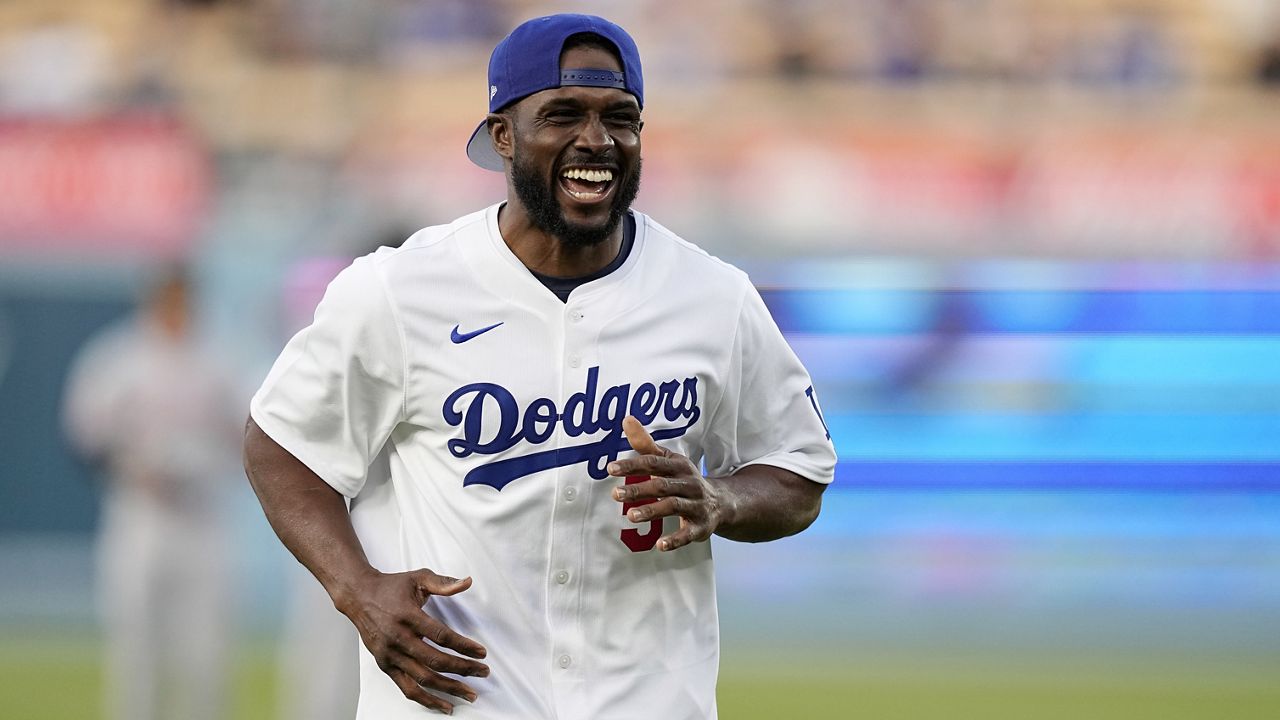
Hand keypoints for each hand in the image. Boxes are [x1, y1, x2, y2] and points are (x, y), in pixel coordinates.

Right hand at [337, 569, 488, 714]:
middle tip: (483, 672)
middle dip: (463, 669)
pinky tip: (444, 704)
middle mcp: (398, 638)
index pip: (441, 636)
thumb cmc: (390, 587)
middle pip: (435, 660)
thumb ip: (443, 583)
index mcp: (408, 616)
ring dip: (449, 688)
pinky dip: (426, 699)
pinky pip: (407, 688)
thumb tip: (467, 582)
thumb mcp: (418, 578)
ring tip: (469, 693)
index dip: (464, 646)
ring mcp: (391, 654)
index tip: (481, 653)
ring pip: (423, 679)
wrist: (358, 596)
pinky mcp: (385, 665)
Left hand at [607, 416, 734, 551]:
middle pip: (662, 485)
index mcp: (679, 466)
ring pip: (674, 507)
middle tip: (615, 494)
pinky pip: (688, 534)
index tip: (611, 468)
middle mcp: (689, 484)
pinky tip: (660, 545)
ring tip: (630, 516)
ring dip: (652, 511)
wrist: (722, 503)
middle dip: (639, 489)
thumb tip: (626, 419)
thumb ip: (646, 444)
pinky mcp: (700, 527)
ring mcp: (696, 506)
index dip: (633, 465)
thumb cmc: (685, 480)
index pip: (654, 462)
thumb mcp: (669, 461)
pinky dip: (675, 540)